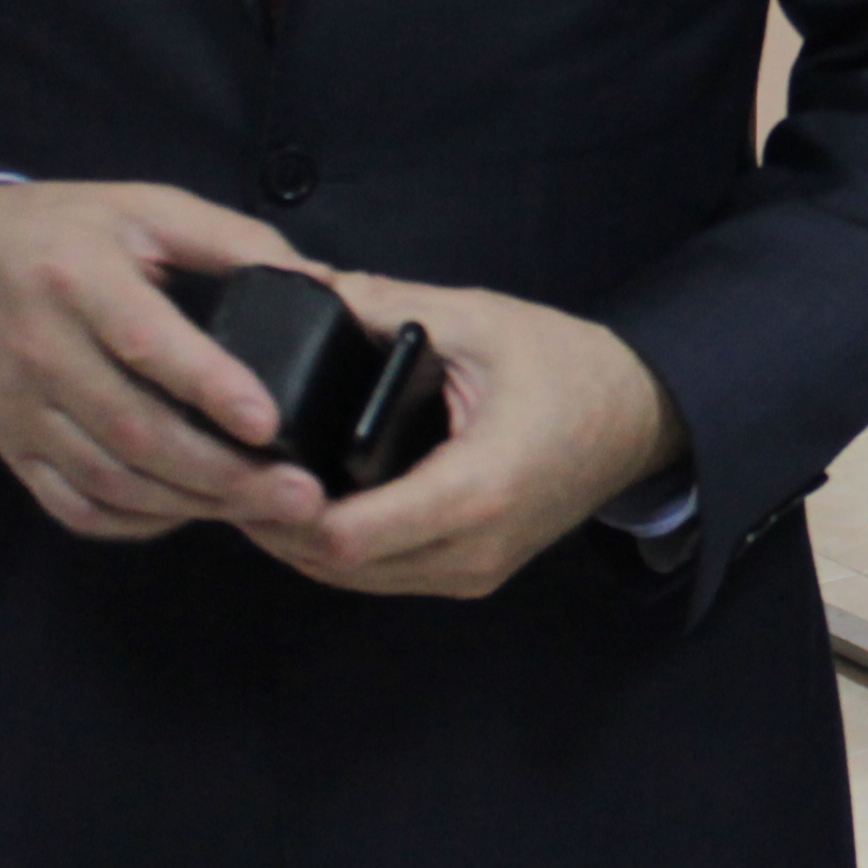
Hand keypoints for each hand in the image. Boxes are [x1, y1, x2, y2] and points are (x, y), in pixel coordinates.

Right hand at [0, 181, 327, 542]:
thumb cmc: (68, 232)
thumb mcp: (149, 209)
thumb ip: (236, 241)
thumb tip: (324, 282)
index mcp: (81, 281)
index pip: (146, 343)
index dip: (210, 387)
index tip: (269, 423)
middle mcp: (45, 352)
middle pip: (135, 431)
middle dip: (224, 474)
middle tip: (300, 495)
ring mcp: (24, 411)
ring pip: (110, 480)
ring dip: (193, 504)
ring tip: (267, 510)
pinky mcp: (13, 449)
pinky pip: (75, 506)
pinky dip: (137, 522)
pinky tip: (192, 513)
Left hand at [244, 276, 688, 599]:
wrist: (641, 418)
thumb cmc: (570, 368)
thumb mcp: (480, 320)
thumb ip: (390, 307)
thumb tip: (307, 286)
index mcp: (475, 491)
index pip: (345, 536)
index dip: (280, 506)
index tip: (245, 459)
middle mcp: (471, 550)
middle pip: (334, 566)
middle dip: (274, 521)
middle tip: (226, 465)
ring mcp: (472, 572)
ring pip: (350, 581)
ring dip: (297, 540)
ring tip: (254, 480)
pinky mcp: (471, 575)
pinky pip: (381, 577)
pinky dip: (335, 548)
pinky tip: (306, 501)